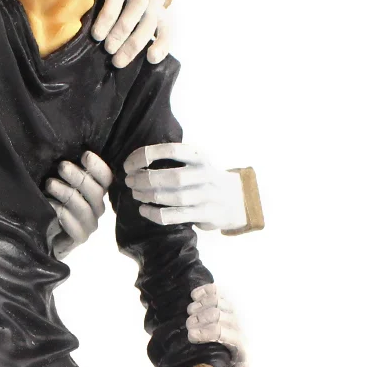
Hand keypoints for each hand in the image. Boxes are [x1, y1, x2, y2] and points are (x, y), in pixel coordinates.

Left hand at [45, 151, 112, 259]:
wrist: (45, 234)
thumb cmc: (52, 201)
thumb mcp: (59, 182)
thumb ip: (66, 171)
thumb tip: (63, 155)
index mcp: (96, 191)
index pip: (106, 178)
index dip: (98, 166)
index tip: (85, 155)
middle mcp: (97, 207)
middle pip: (96, 191)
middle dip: (78, 177)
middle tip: (62, 166)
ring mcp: (90, 224)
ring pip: (84, 208)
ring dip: (66, 193)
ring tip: (50, 184)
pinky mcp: (80, 237)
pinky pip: (76, 228)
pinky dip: (62, 215)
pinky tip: (50, 206)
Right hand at [91, 0, 168, 66]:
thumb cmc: (107, 7)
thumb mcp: (123, 23)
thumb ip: (129, 37)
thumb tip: (121, 60)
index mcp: (155, 9)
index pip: (167, 26)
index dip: (162, 44)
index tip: (150, 58)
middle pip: (150, 20)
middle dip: (134, 44)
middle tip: (117, 61)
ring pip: (138, 6)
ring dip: (122, 30)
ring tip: (106, 45)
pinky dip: (107, 16)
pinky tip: (97, 31)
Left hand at [123, 144, 248, 230]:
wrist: (237, 199)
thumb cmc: (204, 178)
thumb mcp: (195, 162)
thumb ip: (173, 160)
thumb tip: (135, 162)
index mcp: (199, 157)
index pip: (172, 150)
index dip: (147, 155)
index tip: (130, 164)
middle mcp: (205, 175)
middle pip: (172, 177)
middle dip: (144, 179)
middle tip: (129, 181)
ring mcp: (207, 196)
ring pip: (173, 197)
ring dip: (148, 196)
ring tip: (135, 194)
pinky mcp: (205, 215)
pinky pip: (175, 216)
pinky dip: (154, 214)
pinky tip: (143, 210)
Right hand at [186, 284, 246, 365]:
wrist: (244, 352)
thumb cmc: (232, 364)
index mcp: (241, 344)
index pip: (221, 332)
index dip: (204, 332)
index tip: (190, 336)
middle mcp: (240, 324)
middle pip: (216, 314)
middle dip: (198, 319)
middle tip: (188, 325)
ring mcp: (235, 310)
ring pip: (216, 300)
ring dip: (199, 306)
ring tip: (190, 312)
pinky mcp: (229, 300)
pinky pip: (217, 290)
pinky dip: (204, 291)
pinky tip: (194, 296)